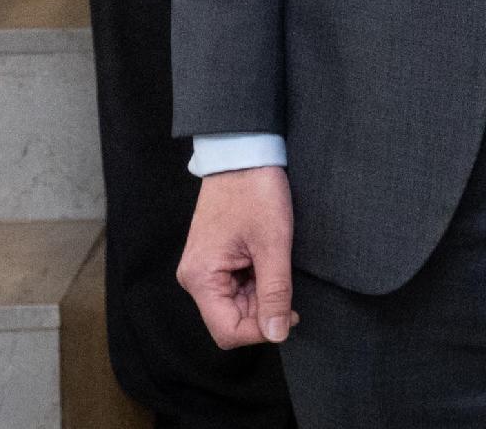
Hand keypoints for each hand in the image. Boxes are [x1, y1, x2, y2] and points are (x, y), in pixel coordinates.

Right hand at [181, 164, 297, 346]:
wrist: (243, 152)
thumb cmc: (255, 191)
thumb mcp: (273, 243)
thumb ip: (274, 292)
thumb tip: (277, 334)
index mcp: (201, 277)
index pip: (227, 331)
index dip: (261, 331)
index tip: (290, 313)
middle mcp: (195, 278)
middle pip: (231, 319)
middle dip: (263, 310)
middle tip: (286, 282)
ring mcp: (204, 268)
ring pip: (236, 304)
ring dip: (262, 294)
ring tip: (276, 262)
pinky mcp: (213, 259)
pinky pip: (235, 286)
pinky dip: (257, 280)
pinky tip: (268, 258)